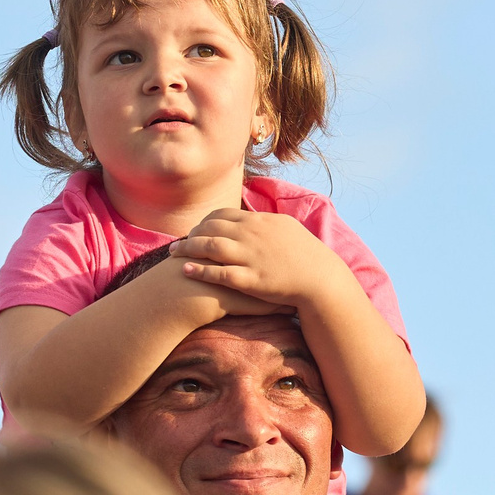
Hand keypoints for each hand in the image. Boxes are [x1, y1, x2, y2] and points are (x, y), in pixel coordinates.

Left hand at [173, 209, 354, 313]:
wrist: (320, 279)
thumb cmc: (306, 255)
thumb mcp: (286, 228)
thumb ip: (265, 222)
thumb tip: (251, 217)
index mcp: (259, 222)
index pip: (222, 215)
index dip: (205, 222)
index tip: (196, 230)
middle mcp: (252, 235)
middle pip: (211, 228)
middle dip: (192, 234)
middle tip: (180, 243)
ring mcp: (250, 257)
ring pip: (210, 247)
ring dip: (188, 249)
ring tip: (173, 254)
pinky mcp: (250, 279)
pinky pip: (218, 273)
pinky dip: (199, 271)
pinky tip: (185, 271)